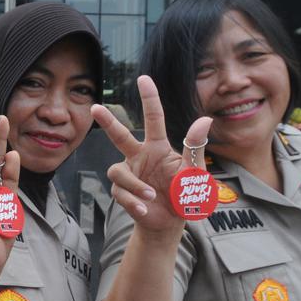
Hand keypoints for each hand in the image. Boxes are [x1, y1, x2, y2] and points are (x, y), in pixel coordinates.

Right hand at [91, 75, 211, 234]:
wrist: (169, 222)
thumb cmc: (183, 194)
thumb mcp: (193, 172)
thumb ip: (195, 146)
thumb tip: (204, 119)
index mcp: (157, 147)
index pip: (153, 118)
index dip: (149, 98)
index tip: (143, 79)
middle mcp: (139, 156)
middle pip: (119, 136)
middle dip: (108, 122)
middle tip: (96, 108)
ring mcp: (129, 173)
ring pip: (118, 171)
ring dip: (134, 185)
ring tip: (150, 195)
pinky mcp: (121, 191)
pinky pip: (120, 192)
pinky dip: (132, 201)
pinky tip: (144, 208)